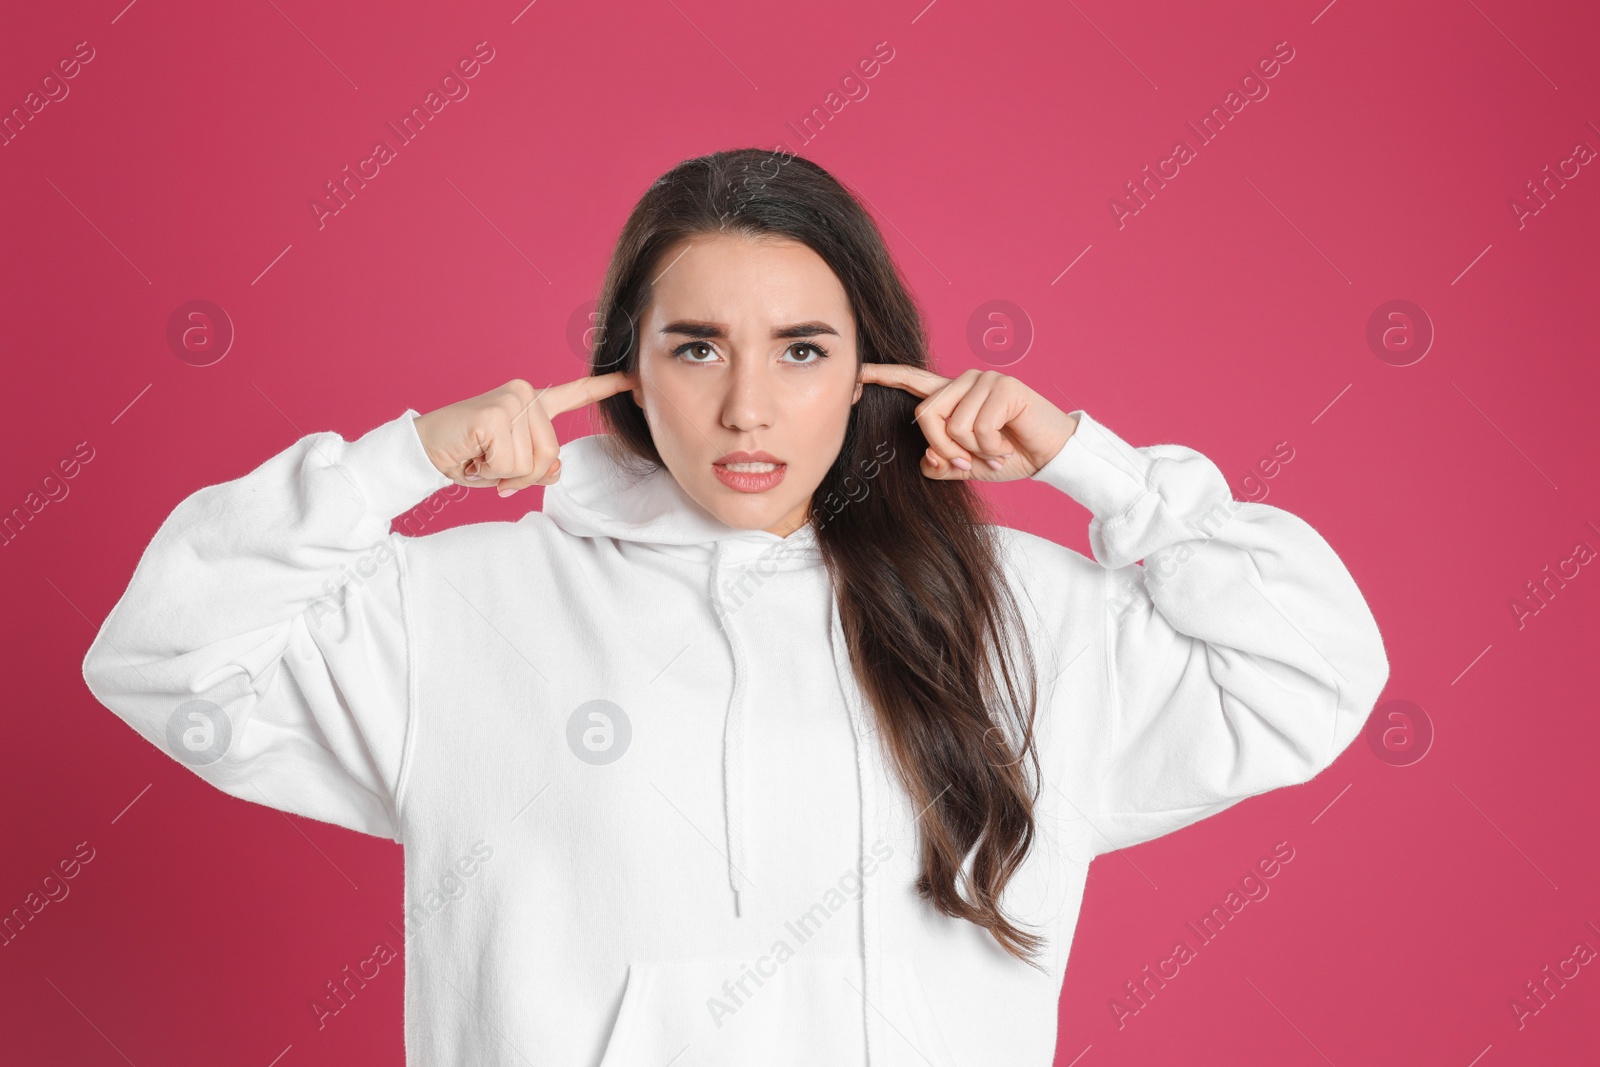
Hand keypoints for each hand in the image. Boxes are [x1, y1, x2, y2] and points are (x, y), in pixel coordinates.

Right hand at [413, 374, 633, 495]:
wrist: (422, 450)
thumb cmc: (467, 456)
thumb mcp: (511, 466)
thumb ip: (540, 466)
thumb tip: (555, 468)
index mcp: (531, 403)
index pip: (574, 394)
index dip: (604, 389)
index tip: (632, 380)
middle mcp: (525, 395)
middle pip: (551, 455)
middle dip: (522, 475)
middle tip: (491, 466)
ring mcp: (511, 401)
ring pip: (532, 463)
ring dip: (504, 475)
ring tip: (480, 458)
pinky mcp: (495, 414)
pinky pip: (509, 464)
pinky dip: (490, 471)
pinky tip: (472, 456)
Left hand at [857, 365, 1078, 480]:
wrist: (1051, 454)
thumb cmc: (1009, 456)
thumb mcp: (967, 465)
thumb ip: (941, 462)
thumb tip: (926, 458)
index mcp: (952, 395)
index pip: (911, 380)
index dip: (883, 376)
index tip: (856, 373)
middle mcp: (964, 381)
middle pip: (924, 415)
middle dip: (943, 448)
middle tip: (968, 463)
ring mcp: (984, 380)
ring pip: (951, 425)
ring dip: (973, 451)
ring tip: (994, 452)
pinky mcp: (1003, 387)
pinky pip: (977, 428)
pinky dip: (990, 449)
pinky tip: (1007, 446)